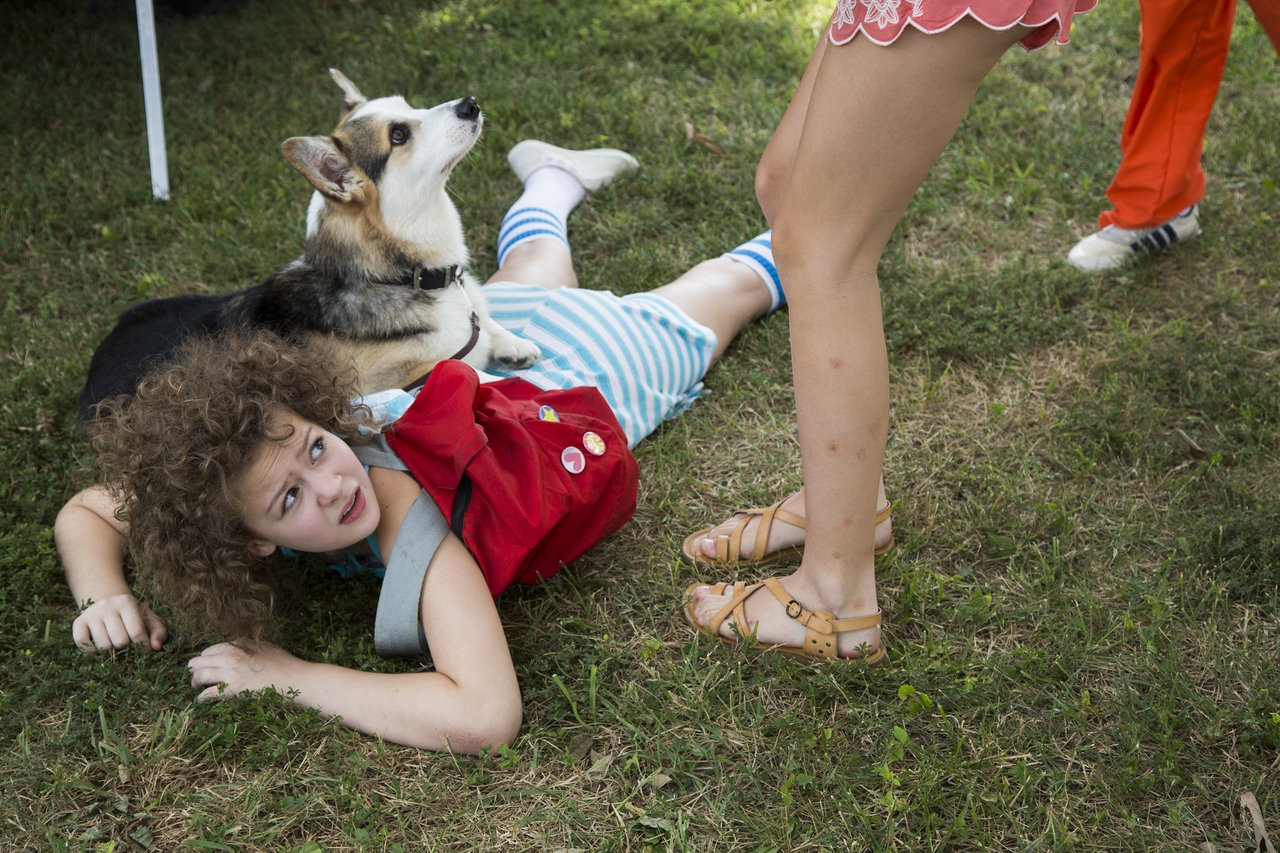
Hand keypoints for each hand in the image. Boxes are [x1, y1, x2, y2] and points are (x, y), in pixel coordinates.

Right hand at [72, 594, 167, 651]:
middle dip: (126, 648)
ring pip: (103, 646)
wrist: (109, 605)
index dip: (143, 647)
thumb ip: (159, 632)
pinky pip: (82, 644)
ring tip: (115, 643)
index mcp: (127, 602)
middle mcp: (107, 605)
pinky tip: (99, 648)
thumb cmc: (134, 616)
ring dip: (111, 652)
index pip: (137, 632)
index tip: (145, 651)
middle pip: (120, 641)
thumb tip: (156, 647)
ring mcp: (91, 614)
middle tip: (128, 645)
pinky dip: (91, 652)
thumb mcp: (150, 620)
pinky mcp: (78, 623)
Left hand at [187, 642, 303, 701]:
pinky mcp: (234, 689)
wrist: (294, 678)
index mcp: (237, 645)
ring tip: (195, 686)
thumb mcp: (263, 646)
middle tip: (196, 676)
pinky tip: (201, 700)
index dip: (205, 658)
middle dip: (195, 669)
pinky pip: (208, 694)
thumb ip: (245, 645)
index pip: (210, 649)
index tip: (205, 664)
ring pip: (199, 676)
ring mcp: (231, 673)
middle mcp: (231, 656)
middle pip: (199, 661)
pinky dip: (202, 698)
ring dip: (194, 682)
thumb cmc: (283, 663)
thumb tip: (233, 646)